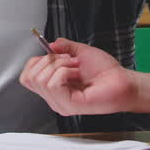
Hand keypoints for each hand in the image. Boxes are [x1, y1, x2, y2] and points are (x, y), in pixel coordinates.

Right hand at [18, 37, 138, 115]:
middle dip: (48, 61)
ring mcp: (60, 102)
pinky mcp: (68, 105)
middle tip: (69, 61)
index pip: (27, 76)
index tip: (56, 55)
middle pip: (30, 77)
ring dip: (59, 66)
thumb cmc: (106, 71)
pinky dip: (64, 72)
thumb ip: (64, 47)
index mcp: (54, 86)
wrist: (122, 81)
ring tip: (75, 68)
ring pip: (40, 79)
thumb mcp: (80, 52)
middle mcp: (54, 96)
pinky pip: (53, 84)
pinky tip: (77, 74)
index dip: (37, 60)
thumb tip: (50, 44)